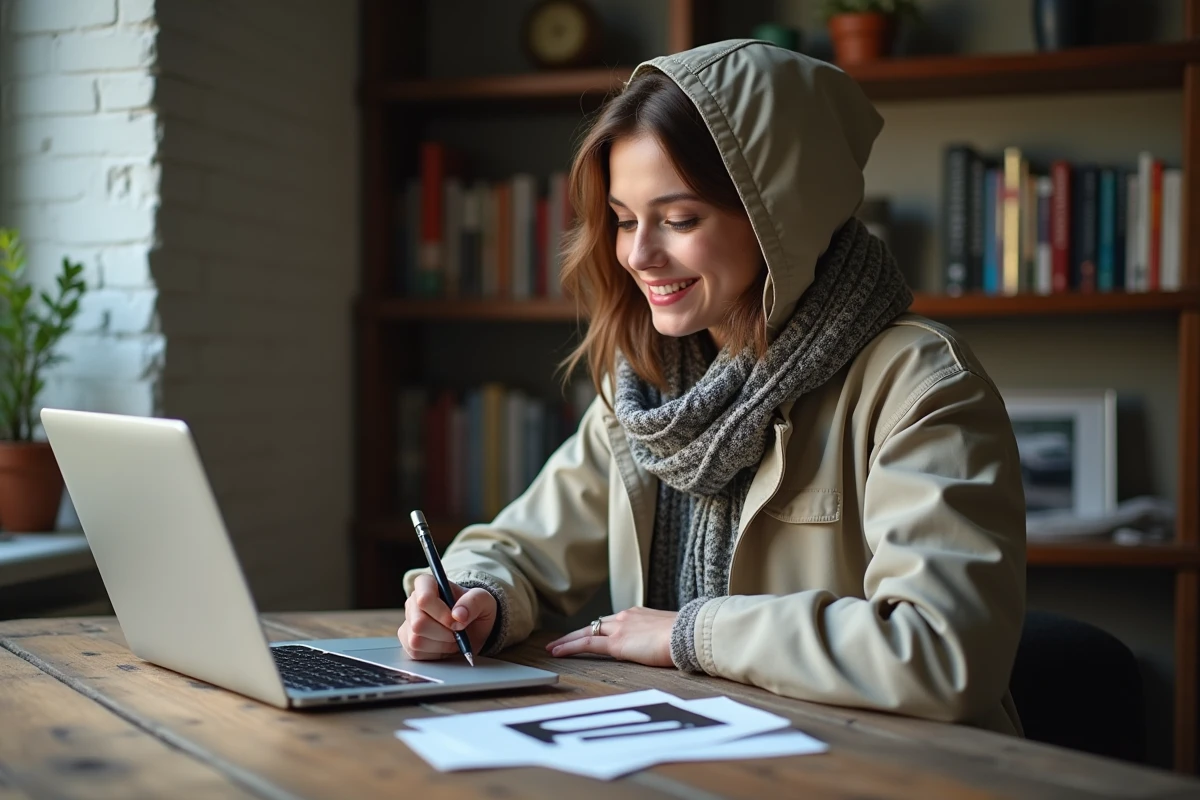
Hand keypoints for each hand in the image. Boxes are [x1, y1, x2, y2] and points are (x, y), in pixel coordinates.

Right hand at [398, 574, 496, 659]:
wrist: (473, 628)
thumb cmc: (474, 609)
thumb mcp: (483, 600)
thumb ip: (473, 602)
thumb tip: (458, 615)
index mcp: (427, 584)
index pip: (423, 598)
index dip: (441, 613)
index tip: (457, 620)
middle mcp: (413, 602)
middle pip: (418, 623)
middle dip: (444, 633)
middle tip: (458, 632)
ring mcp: (408, 622)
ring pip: (416, 640)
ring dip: (441, 644)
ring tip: (453, 638)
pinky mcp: (407, 641)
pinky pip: (416, 652)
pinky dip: (435, 653)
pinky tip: (444, 645)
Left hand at [545, 607, 676, 667]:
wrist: (690, 634)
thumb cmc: (688, 637)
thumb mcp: (673, 635)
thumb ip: (661, 638)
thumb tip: (664, 646)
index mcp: (640, 614)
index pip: (613, 621)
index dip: (598, 629)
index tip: (589, 633)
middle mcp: (626, 617)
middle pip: (595, 625)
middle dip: (576, 633)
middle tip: (560, 641)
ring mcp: (620, 628)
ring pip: (586, 633)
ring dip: (568, 640)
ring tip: (553, 648)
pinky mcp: (617, 643)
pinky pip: (586, 644)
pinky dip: (569, 647)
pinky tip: (557, 653)